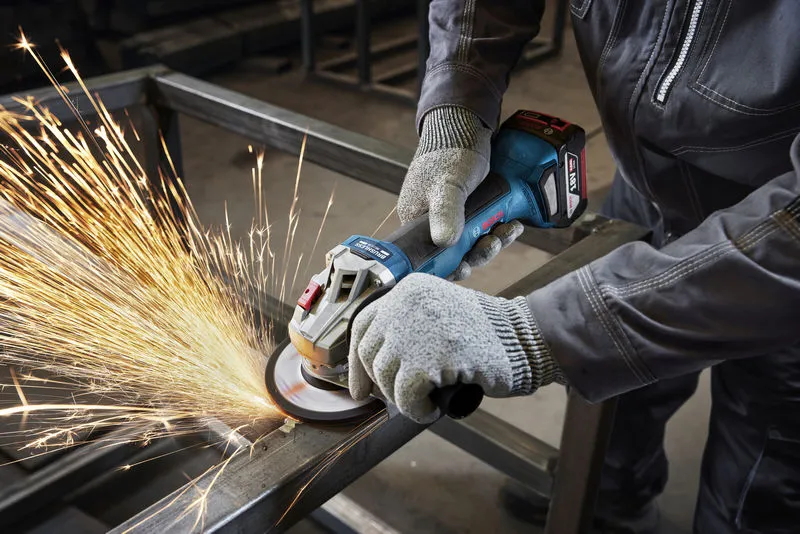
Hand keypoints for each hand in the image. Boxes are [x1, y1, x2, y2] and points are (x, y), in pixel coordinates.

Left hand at [347, 274, 562, 423]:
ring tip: (423, 402)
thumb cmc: (483, 334)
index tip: (360, 385)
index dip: (357, 360)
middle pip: (370, 353)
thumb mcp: (438, 312)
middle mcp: (407, 303)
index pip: (364, 326)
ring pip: (386, 376)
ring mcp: (417, 329)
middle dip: (378, 384)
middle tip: (392, 401)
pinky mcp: (431, 358)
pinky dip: (415, 410)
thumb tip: (370, 367)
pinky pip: (406, 396)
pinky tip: (431, 409)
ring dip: (401, 399)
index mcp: (408, 289)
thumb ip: (407, 326)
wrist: (523, 339)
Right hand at [399, 106, 522, 280]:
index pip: (428, 257)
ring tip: (509, 230)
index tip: (465, 268)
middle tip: (493, 243)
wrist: (467, 123)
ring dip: (493, 240)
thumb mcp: (447, 184)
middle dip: (478, 252)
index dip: (448, 267)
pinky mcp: (472, 208)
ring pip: (473, 242)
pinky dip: (499, 229)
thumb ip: (446, 212)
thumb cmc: (450, 150)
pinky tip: (512, 224)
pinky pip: (485, 228)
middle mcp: (433, 221)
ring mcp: (454, 215)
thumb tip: (445, 242)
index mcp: (416, 219)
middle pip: (455, 253)